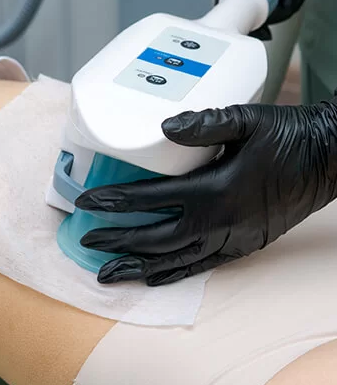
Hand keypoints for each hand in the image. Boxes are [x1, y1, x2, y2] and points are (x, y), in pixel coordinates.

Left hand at [74, 99, 336, 285]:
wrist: (331, 160)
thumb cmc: (289, 136)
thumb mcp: (246, 120)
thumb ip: (203, 123)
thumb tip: (162, 127)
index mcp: (215, 190)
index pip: (151, 199)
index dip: (115, 201)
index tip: (86, 203)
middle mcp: (221, 221)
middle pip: (156, 237)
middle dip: (117, 240)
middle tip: (85, 242)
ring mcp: (234, 238)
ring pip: (177, 260)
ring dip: (139, 266)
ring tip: (108, 273)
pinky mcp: (246, 246)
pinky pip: (203, 266)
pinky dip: (175, 273)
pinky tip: (154, 277)